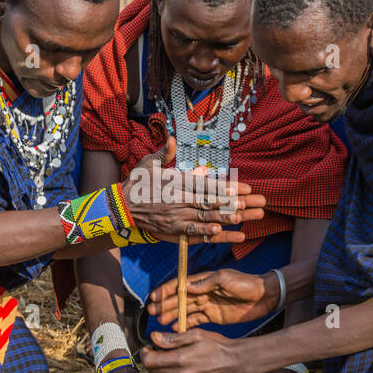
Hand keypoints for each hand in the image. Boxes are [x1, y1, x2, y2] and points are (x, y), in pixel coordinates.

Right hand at [124, 138, 265, 243]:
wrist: (120, 208)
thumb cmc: (137, 184)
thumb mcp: (147, 164)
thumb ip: (163, 153)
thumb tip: (171, 139)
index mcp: (174, 182)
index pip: (204, 185)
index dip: (225, 187)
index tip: (242, 188)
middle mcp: (177, 200)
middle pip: (210, 202)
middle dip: (233, 203)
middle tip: (253, 203)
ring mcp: (175, 217)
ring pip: (205, 217)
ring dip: (226, 218)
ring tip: (245, 217)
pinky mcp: (172, 230)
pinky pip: (193, 232)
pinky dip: (208, 233)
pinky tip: (222, 232)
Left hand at [140, 329, 244, 372]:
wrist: (235, 362)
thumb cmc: (216, 345)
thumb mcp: (195, 335)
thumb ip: (172, 339)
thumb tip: (153, 337)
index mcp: (180, 360)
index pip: (148, 361)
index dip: (145, 353)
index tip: (150, 347)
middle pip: (151, 372)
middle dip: (152, 362)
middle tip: (160, 353)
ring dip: (159, 372)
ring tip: (170, 363)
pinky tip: (177, 372)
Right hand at [148, 268, 276, 328]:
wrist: (264, 297)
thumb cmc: (246, 284)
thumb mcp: (226, 279)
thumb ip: (206, 283)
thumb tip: (186, 287)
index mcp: (204, 280)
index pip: (180, 284)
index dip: (166, 290)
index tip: (154, 297)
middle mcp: (203, 291)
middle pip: (179, 299)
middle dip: (165, 304)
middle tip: (152, 312)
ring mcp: (207, 304)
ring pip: (185, 310)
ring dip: (172, 315)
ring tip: (159, 321)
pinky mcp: (213, 316)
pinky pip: (195, 320)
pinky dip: (184, 324)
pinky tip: (174, 329)